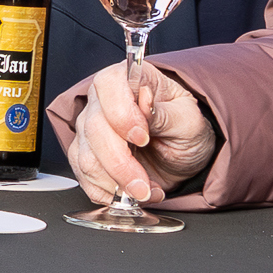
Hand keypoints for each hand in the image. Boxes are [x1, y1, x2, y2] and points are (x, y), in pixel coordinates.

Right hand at [54, 56, 216, 208]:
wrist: (182, 156)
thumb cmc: (185, 129)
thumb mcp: (189, 120)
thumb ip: (165, 114)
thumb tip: (145, 105)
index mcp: (129, 80)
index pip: (109, 84)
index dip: (121, 112)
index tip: (142, 138)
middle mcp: (104, 100)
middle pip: (94, 127)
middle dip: (120, 163)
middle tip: (144, 183)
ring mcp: (91, 128)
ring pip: (86, 156)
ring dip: (115, 182)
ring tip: (144, 191)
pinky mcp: (87, 155)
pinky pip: (83, 175)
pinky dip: (106, 192)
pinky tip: (127, 193)